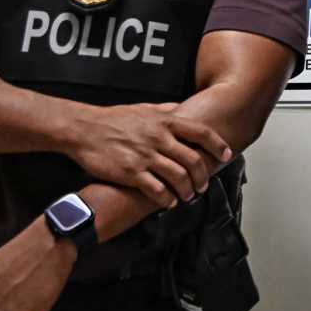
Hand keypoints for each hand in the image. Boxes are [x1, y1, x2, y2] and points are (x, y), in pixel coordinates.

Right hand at [72, 102, 231, 207]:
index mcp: (164, 121)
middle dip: (203, 176)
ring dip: (187, 191)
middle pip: (193, 160)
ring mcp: (145, 156)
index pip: (200, 132)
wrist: (84, 129)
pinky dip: (167, 199)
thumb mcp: (144, 108)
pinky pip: (157, 190)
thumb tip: (181, 109)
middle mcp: (159, 138)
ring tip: (187, 196)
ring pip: (179, 178)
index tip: (226, 155)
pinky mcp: (131, 172)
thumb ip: (165, 110)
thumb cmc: (113, 118)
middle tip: (203, 185)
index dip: (217, 145)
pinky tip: (169, 202)